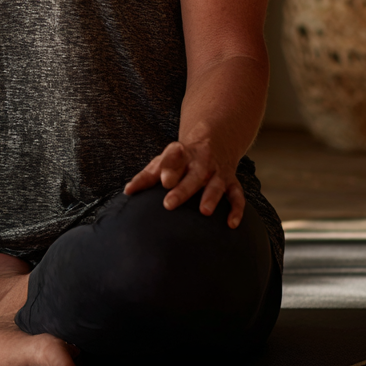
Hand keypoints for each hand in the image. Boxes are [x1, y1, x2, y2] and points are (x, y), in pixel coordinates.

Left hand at [122, 140, 245, 227]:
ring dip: (211, 197)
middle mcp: (201, 162)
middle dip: (183, 189)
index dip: (169, 168)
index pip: (174, 158)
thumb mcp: (163, 160)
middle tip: (170, 203)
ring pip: (216, 184)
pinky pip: (237, 196)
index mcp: (182, 153)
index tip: (163, 180)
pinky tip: (231, 224)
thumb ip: (146, 176)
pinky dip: (236, 209)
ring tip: (203, 211)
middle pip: (193, 175)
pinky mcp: (231, 182)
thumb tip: (128, 191)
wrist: (211, 142)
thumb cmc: (180, 159)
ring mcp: (217, 172)